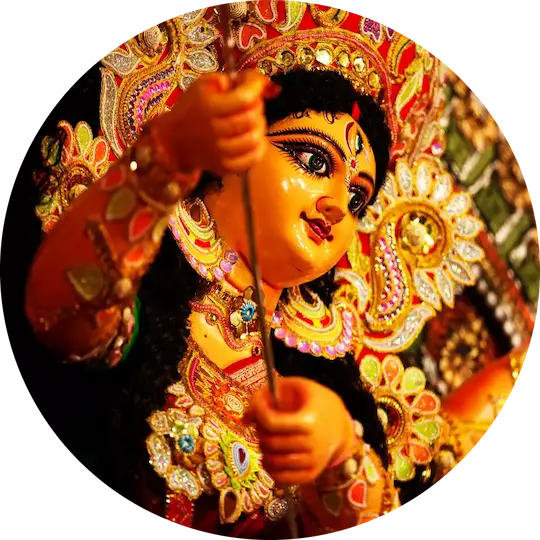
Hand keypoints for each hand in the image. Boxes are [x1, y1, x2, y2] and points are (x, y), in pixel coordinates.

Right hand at [153, 70, 277, 176]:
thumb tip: (257, 83)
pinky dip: (258, 147)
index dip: (257, 87)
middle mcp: (214, 131)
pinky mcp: (225, 167)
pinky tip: (252, 138)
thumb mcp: (203, 84)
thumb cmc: (192, 108)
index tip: (257, 84)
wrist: (175, 140)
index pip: (245, 98)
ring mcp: (220, 152)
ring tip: (251, 121)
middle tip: (251, 104)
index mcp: (208, 107)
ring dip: (259, 126)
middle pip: (252, 118)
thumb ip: (230, 79)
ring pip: (255, 138)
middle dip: (257, 107)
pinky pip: (253, 159)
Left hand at [244, 377, 355, 485]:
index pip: (271, 422)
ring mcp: (312, 462)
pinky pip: (282, 479)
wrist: (340, 424)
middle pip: (270, 442)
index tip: (256, 406)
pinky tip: (270, 455)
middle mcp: (312, 444)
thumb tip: (245, 417)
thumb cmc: (314, 401)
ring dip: (263, 449)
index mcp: (308, 420)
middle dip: (259, 430)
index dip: (257, 412)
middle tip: (263, 422)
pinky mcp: (311, 474)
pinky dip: (270, 469)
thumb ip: (268, 393)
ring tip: (268, 437)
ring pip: (273, 462)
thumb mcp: (296, 386)